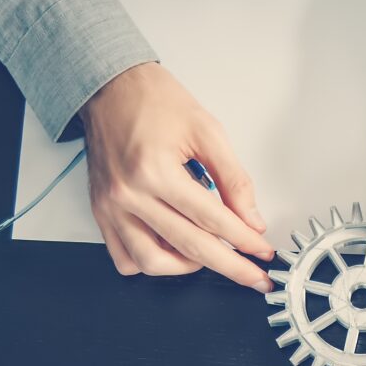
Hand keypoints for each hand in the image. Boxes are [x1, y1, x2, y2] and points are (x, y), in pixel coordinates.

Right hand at [80, 62, 274, 288]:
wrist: (110, 88)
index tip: (263, 252)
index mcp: (154, 170)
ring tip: (210, 255)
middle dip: (230, 266)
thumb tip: (251, 220)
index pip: (211, 219)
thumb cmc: (154, 101)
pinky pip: (125, 258)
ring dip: (187, 267)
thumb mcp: (206, 131)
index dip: (244, 240)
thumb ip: (233, 179)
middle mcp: (129, 194)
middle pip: (188, 247)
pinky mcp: (102, 213)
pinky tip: (173, 250)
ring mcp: (111, 207)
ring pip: (152, 262)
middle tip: (254, 277)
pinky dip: (151, 263)